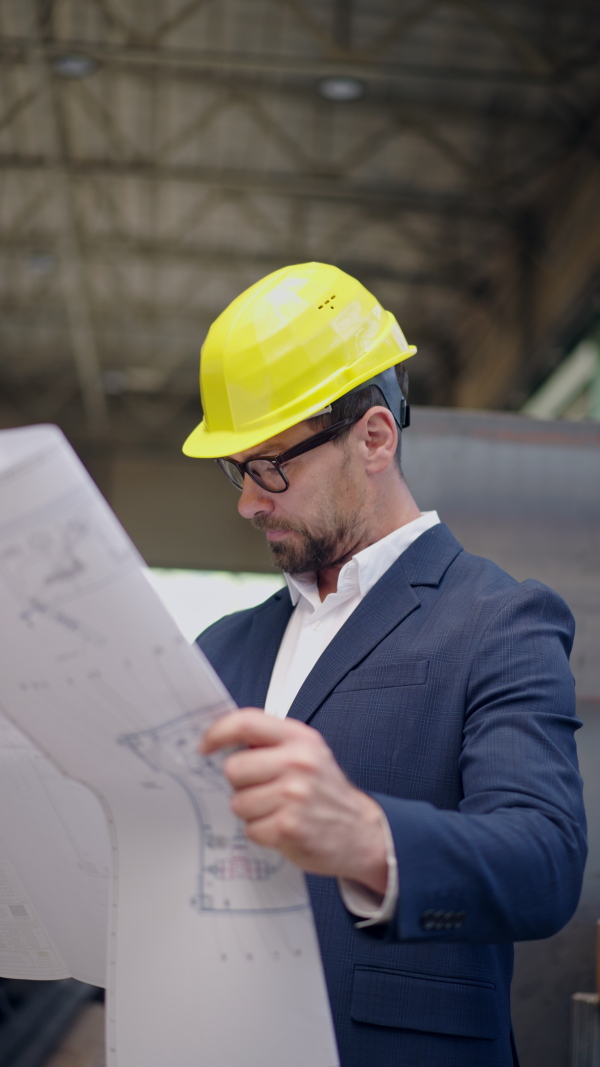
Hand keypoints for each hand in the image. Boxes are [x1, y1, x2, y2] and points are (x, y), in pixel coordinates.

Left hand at [200, 709, 387, 895]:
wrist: (362, 832)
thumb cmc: (325, 792)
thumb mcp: (308, 754)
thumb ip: (272, 743)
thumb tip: (222, 743)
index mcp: (299, 738)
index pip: (246, 722)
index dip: (217, 732)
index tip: (204, 746)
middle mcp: (298, 762)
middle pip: (234, 768)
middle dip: (240, 784)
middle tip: (260, 790)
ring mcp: (295, 795)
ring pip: (239, 802)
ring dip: (251, 812)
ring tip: (275, 811)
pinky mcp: (289, 827)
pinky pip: (251, 829)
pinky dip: (262, 832)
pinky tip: (282, 828)